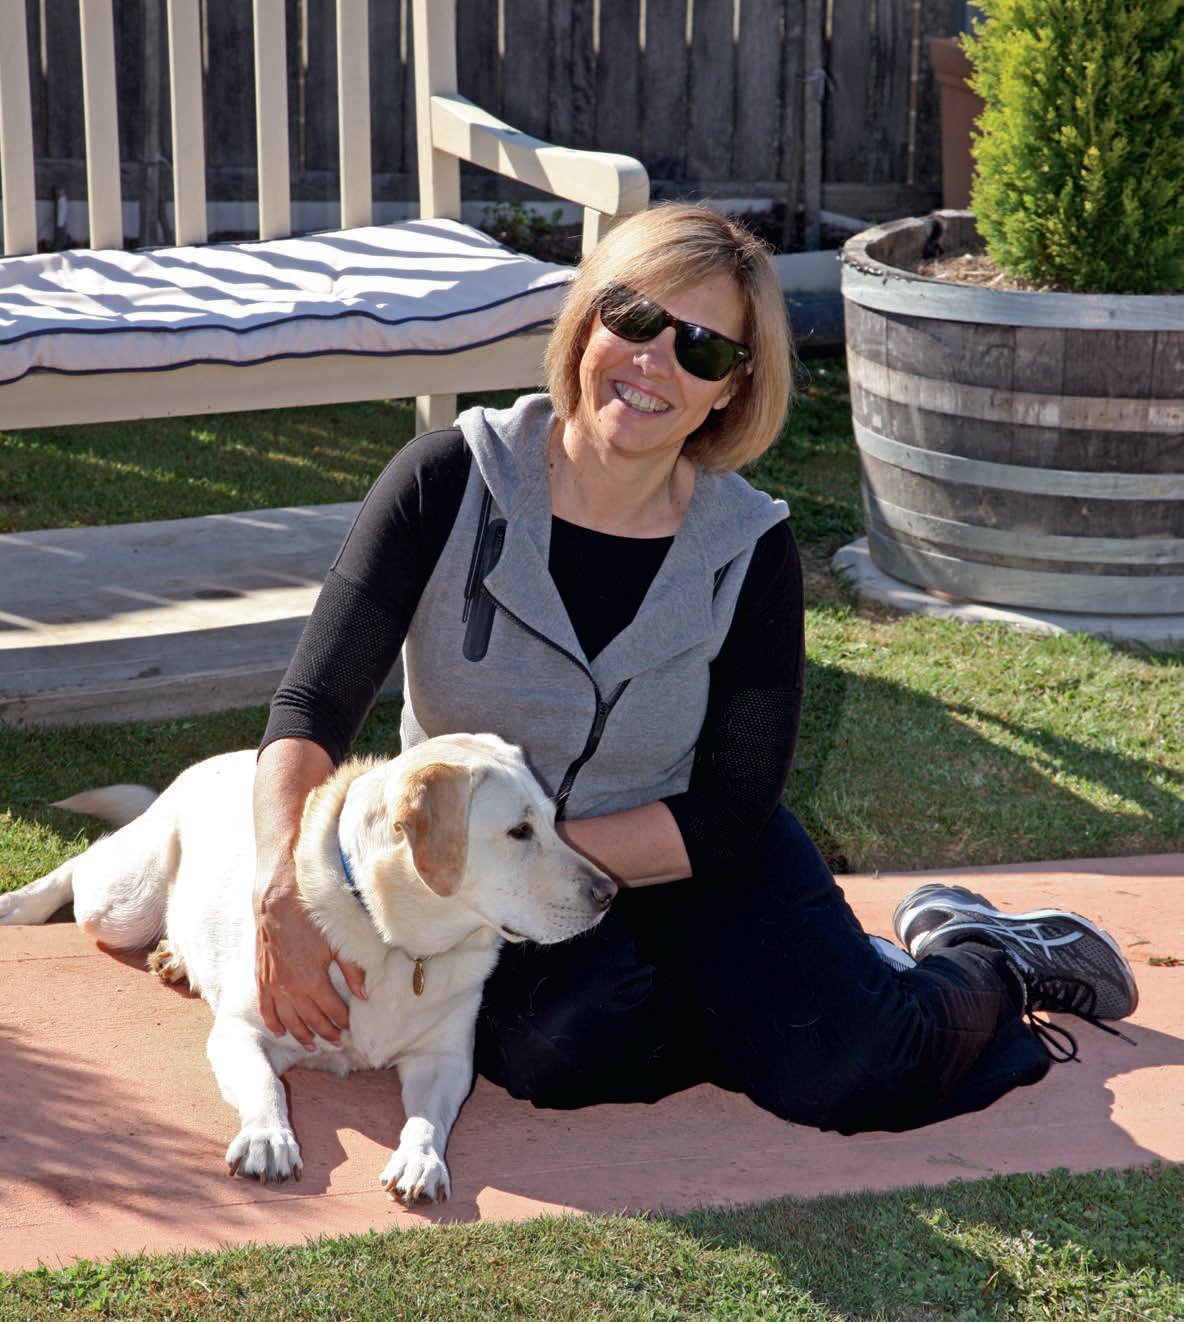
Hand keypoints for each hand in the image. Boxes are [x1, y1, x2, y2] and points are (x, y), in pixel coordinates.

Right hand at [254, 879, 366, 1049]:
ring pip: (290, 1021)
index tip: (350, 1028)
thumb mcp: (337, 943)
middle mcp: (292, 989)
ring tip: (313, 1046)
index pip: (333, 1011)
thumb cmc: (310, 920)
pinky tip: (280, 1032)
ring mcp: (274, 987)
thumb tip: (363, 994)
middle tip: (337, 1042)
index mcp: (313, 981)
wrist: (278, 903)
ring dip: (302, 1036)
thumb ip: (352, 971)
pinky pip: (267, 1010)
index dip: (343, 1021)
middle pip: (312, 1020)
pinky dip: (273, 1023)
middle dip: (326, 1033)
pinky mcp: (262, 981)